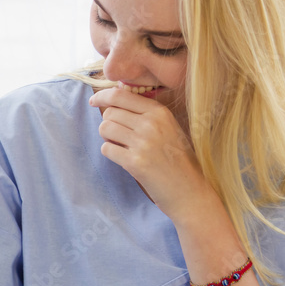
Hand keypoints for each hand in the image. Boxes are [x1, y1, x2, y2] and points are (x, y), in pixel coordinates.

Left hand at [89, 86, 213, 222]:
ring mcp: (143, 143)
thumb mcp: (169, 128)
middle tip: (120, 136)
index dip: (102, 97)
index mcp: (160, 112)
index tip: (94, 101)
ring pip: (104, 128)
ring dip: (108, 138)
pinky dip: (110, 153)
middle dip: (109, 123)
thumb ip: (145, 115)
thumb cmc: (177, 160)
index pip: (120, 95)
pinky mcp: (134, 162)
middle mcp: (151, 123)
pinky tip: (124, 158)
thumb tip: (112, 103)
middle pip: (110, 112)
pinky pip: (106, 149)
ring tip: (122, 146)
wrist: (190, 190)